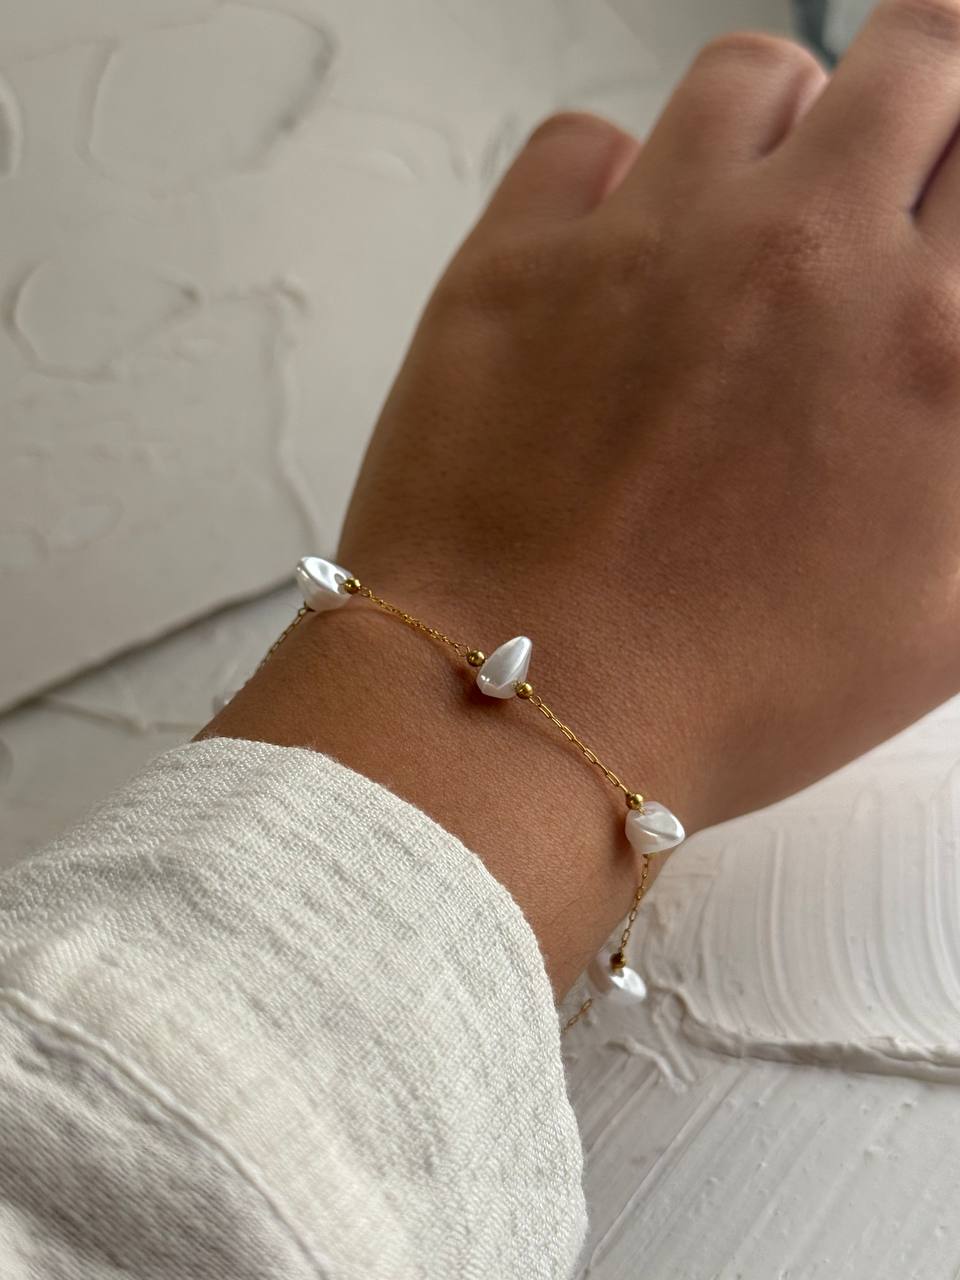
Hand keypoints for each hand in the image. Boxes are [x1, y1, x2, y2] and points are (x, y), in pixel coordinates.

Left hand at [210, 2, 959, 988]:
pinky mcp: (517, 257)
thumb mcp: (937, 615)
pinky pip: (586, 138)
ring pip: (750, 75)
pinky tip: (615, 256)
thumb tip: (946, 364)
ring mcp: (650, 237)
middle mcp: (805, 252)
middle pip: (915, 53)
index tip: (942, 207)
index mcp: (932, 341)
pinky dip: (614, 177)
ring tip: (748, 209)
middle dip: (917, 92)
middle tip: (879, 165)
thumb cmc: (725, 692)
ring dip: (774, 123)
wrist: (525, 714)